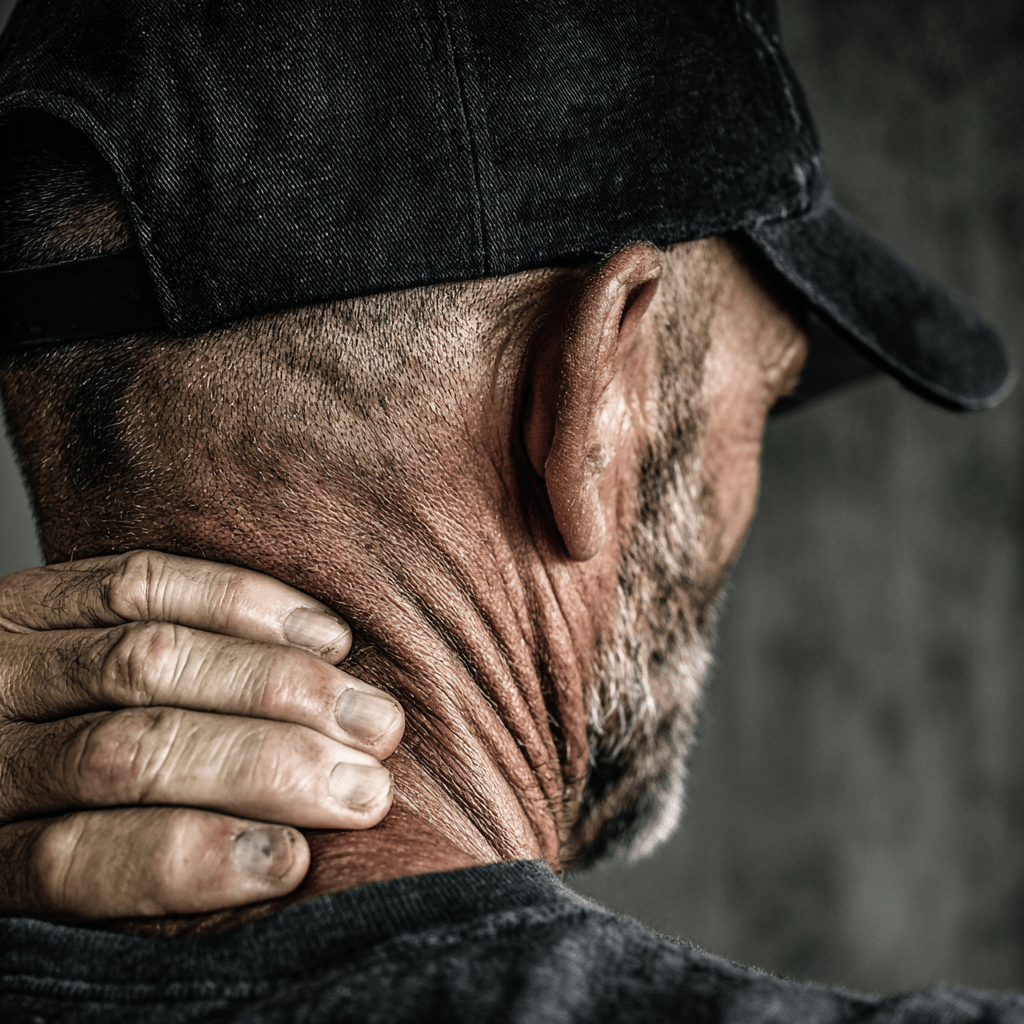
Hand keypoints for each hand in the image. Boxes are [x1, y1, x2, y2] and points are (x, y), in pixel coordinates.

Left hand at [0, 550, 402, 918]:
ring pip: (152, 659)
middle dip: (264, 766)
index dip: (184, 860)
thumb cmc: (42, 818)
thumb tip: (279, 872)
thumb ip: (136, 877)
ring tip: (373, 719)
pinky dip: (246, 604)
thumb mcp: (45, 880)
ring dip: (282, 688)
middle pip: (127, 751)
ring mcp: (5, 655)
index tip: (290, 861)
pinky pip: (145, 581)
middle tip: (364, 788)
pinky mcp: (38, 591)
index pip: (69, 858)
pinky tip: (322, 636)